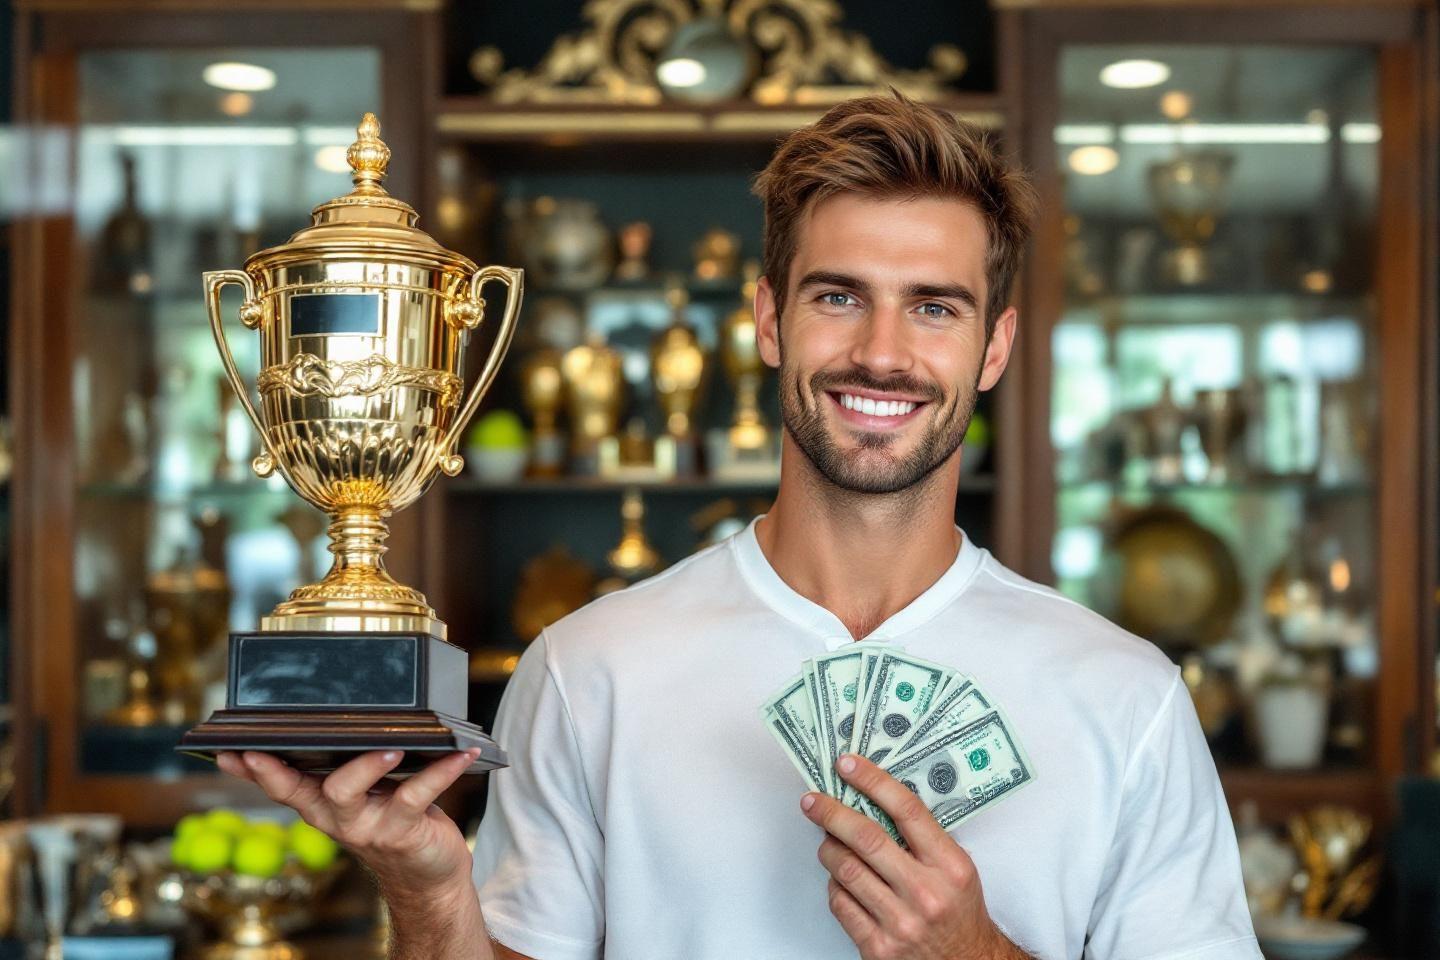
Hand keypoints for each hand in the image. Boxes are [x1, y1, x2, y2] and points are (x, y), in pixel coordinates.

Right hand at [216, 749, 479, 899]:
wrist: (428, 876)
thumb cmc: (392, 819)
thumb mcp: (359, 795)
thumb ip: (342, 764)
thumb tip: (329, 717)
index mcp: (322, 805)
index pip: (278, 786)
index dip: (252, 770)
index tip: (227, 749)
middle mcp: (337, 818)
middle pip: (304, 792)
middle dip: (283, 771)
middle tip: (270, 745)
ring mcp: (369, 826)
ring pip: (351, 794)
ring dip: (367, 767)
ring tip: (389, 746)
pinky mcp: (404, 830)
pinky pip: (420, 795)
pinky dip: (443, 770)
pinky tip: (461, 751)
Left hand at [801, 753, 1018, 959]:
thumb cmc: (958, 913)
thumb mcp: (956, 868)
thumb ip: (922, 837)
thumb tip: (872, 797)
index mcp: (949, 866)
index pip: (906, 810)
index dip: (872, 781)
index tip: (848, 765)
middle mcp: (925, 893)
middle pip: (866, 838)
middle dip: (831, 812)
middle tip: (813, 800)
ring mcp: (899, 922)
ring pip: (845, 869)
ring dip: (828, 849)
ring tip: (828, 842)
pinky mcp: (877, 947)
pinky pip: (839, 903)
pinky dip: (834, 885)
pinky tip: (841, 879)